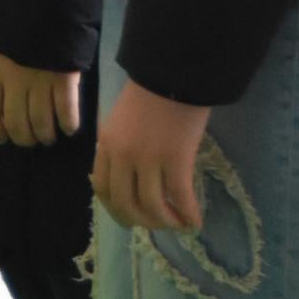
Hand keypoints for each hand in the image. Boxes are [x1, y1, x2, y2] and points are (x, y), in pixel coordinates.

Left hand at [0, 49, 83, 147]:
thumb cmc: (18, 19)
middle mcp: (14, 81)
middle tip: (31, 139)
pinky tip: (69, 127)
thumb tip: (1, 98)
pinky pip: (67, 111)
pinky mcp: (66, 79)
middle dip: (24, 139)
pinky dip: (69, 124)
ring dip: (45, 135)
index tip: (2, 138)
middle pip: (16, 124)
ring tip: (49, 136)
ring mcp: (41, 81)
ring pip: (41, 123)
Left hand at [92, 80, 210, 231]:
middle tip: (156, 225)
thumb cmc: (150, 93)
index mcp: (106, 145)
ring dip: (166, 221)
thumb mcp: (121, 121)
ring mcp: (148, 159)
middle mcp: (123, 156)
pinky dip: (187, 213)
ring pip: (153, 206)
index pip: (103, 189)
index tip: (129, 217)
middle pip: (126, 203)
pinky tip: (195, 220)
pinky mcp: (176, 160)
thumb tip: (130, 178)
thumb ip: (119, 147)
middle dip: (141, 221)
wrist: (173, 73)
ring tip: (178, 223)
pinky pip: (179, 197)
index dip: (116, 209)